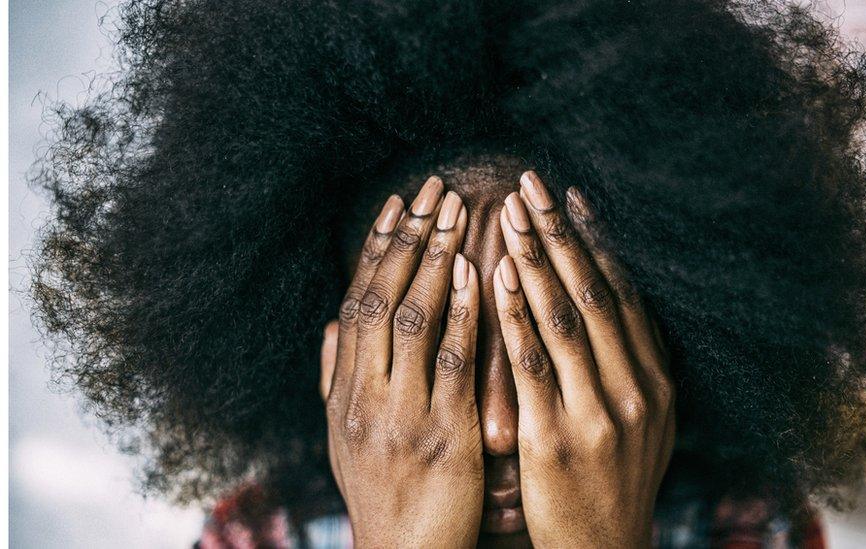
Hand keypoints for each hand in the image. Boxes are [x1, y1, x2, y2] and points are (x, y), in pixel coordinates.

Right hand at [320, 177, 483, 547]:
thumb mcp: (344, 438)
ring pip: (411, 321)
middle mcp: (363, 397)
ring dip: (434, 260)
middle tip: (433, 188)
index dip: (376, 251)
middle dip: (408, 239)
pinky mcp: (441, 436)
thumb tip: (331, 325)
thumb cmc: (383, 495)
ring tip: (456, 211)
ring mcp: (400, 415)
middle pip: (380, 300)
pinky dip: (461, 313)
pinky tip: (475, 273)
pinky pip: (451, 364)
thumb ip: (335, 379)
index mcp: (343, 393)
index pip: (357, 304)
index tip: (397, 205)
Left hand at [493, 172, 675, 547]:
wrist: (605, 548)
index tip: (569, 197)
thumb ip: (634, 365)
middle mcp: (635, 388)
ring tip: (509, 214)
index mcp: (655, 379)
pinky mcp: (557, 437)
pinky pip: (532, 363)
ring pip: (564, 317)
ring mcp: (599, 412)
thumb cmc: (615, 481)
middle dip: (559, 233)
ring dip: (535, 259)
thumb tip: (620, 304)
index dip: (595, 240)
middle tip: (531, 185)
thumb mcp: (645, 421)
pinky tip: (496, 278)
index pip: (622, 293)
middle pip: (594, 291)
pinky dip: (515, 314)